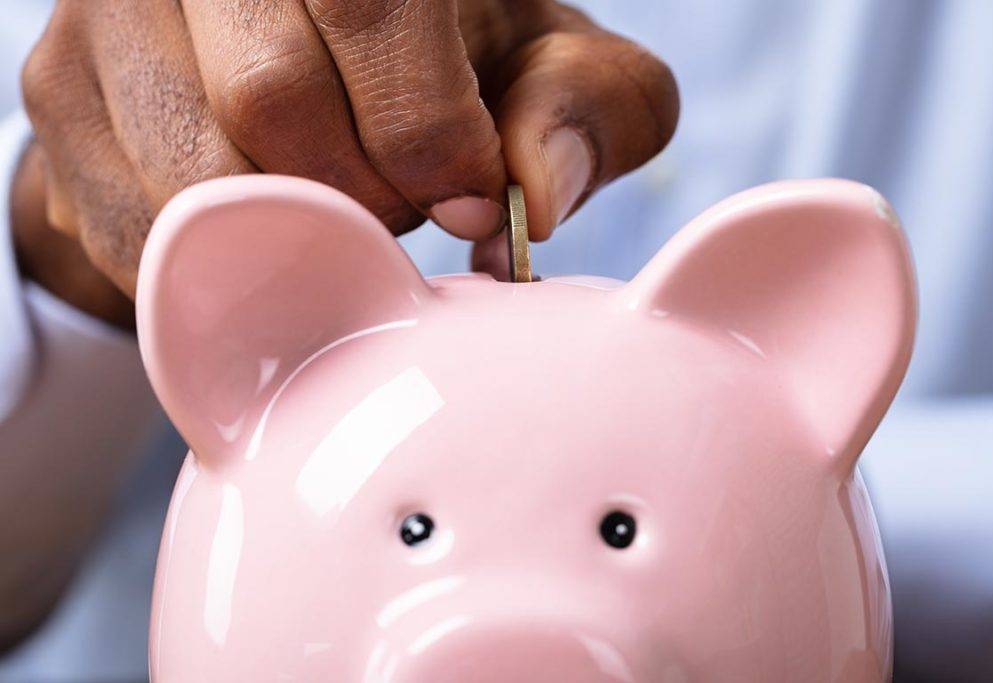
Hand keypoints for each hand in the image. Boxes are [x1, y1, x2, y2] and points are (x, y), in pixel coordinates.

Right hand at [19, 0, 678, 297]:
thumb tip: (535, 193)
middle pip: (272, 95)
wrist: (304, 69)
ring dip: (287, 236)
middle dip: (360, 196)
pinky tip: (266, 236)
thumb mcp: (540, 72)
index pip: (372, 6)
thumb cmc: (443, 69)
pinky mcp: (59, 85)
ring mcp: (115, 7)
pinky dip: (220, 268)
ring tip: (331, 211)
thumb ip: (584, 110)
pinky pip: (134, 227)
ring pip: (193, 174)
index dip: (430, 133)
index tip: (470, 202)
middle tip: (398, 209)